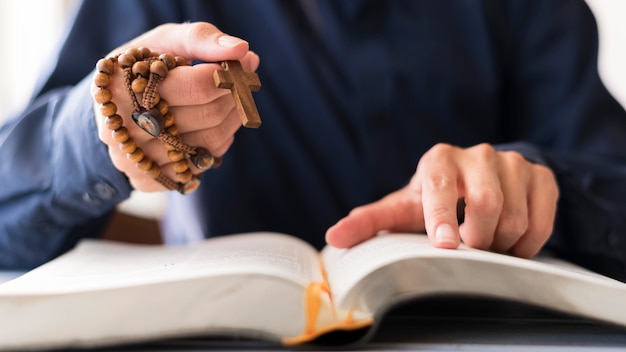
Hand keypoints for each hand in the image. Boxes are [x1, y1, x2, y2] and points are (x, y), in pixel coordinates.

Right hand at [92, 22, 259, 190]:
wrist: (114, 106)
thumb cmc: (146, 69)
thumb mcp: (165, 42)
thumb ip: (201, 39)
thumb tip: (241, 50)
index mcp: (124, 84)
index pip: (199, 86)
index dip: (230, 76)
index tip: (242, 66)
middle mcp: (124, 125)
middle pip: (208, 116)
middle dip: (235, 97)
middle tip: (242, 84)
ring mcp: (132, 158)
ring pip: (209, 144)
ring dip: (231, 121)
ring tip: (231, 103)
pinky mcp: (144, 180)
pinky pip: (199, 168)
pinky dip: (216, 147)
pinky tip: (211, 128)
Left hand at [326, 143, 559, 257]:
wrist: (476, 181)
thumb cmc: (433, 200)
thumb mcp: (402, 209)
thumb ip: (369, 222)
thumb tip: (334, 236)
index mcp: (438, 160)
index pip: (440, 184)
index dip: (442, 215)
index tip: (445, 245)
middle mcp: (476, 155)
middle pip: (486, 200)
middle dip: (477, 237)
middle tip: (468, 250)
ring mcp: (512, 162)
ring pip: (515, 214)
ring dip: (501, 242)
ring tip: (486, 245)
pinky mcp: (541, 175)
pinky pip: (542, 217)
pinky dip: (528, 242)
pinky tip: (512, 243)